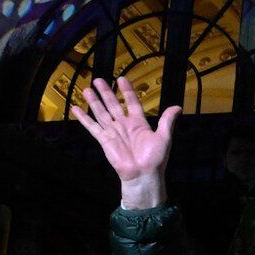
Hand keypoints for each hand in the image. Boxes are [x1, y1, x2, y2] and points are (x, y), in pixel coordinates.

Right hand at [68, 77, 177, 210]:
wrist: (143, 175)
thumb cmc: (155, 159)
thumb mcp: (164, 137)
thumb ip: (167, 120)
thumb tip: (177, 107)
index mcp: (139, 123)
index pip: (131, 103)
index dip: (127, 91)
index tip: (121, 79)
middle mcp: (125, 126)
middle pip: (113, 105)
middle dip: (106, 92)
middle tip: (98, 79)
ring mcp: (113, 132)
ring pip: (101, 113)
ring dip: (94, 101)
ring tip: (87, 89)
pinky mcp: (104, 140)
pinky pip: (92, 127)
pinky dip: (84, 118)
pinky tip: (76, 108)